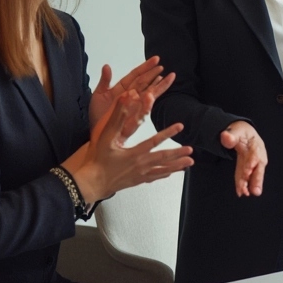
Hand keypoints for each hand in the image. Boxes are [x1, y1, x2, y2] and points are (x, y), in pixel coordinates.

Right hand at [65, 91, 193, 200]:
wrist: (91, 183)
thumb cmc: (97, 159)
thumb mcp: (105, 137)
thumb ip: (116, 117)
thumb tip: (126, 100)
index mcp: (134, 153)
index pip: (154, 141)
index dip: (168, 133)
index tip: (180, 126)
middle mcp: (140, 165)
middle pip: (163, 158)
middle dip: (178, 154)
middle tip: (191, 151)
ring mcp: (139, 175)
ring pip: (162, 170)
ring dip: (176, 166)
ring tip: (189, 164)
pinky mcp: (136, 181)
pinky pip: (154, 178)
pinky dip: (163, 174)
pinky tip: (170, 174)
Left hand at [89, 56, 174, 127]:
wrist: (96, 132)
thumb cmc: (98, 116)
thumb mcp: (98, 95)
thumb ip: (105, 81)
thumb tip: (107, 66)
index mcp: (122, 88)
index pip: (136, 75)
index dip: (146, 67)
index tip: (156, 59)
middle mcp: (130, 96)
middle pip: (145, 83)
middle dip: (154, 74)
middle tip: (163, 67)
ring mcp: (133, 106)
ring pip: (148, 94)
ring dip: (158, 86)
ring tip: (168, 78)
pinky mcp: (133, 117)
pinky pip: (142, 108)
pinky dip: (147, 103)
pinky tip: (153, 95)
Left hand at [221, 121, 266, 196]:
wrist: (244, 133)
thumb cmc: (242, 132)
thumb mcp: (236, 130)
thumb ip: (231, 135)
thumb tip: (226, 137)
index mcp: (256, 144)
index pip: (254, 154)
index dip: (251, 163)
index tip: (248, 171)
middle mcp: (257, 155)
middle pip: (258, 168)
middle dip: (257, 179)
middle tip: (255, 190)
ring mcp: (254, 163)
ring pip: (253, 175)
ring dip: (249, 185)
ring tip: (245, 193)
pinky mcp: (248, 168)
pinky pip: (246, 177)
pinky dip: (243, 184)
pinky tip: (241, 191)